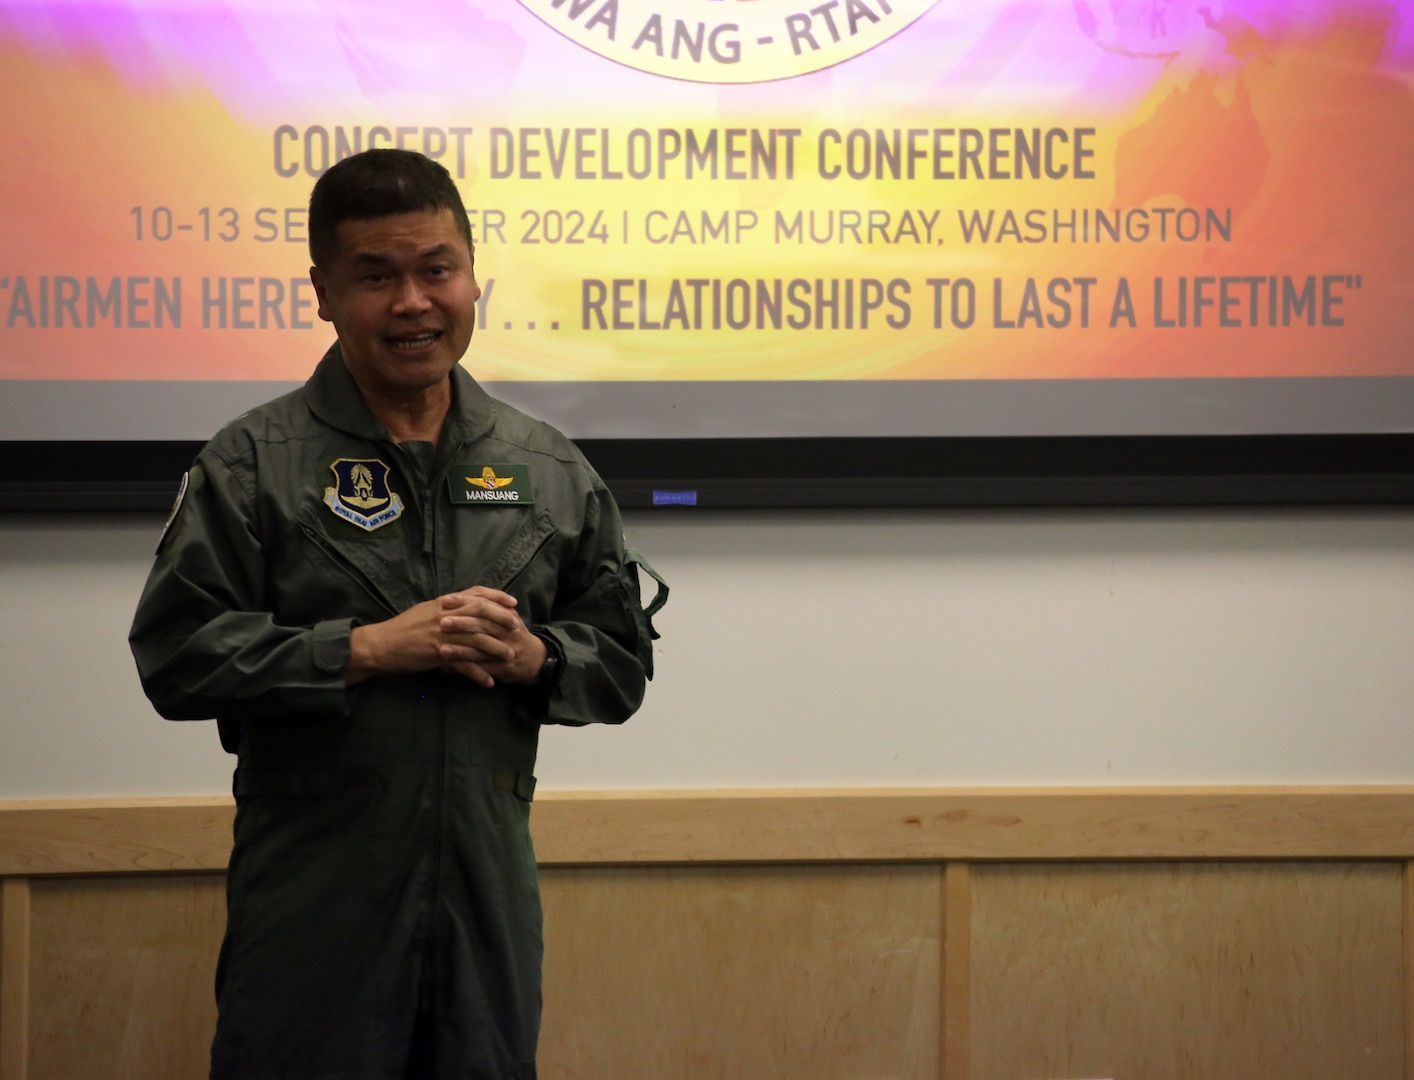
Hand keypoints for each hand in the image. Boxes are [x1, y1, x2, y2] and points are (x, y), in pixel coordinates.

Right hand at [344, 587, 520, 685]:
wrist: (380, 645)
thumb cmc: (402, 629)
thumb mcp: (425, 611)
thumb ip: (446, 607)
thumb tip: (462, 603)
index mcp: (444, 604)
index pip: (475, 594)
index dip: (496, 597)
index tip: (513, 603)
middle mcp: (445, 615)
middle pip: (482, 614)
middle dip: (503, 620)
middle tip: (518, 629)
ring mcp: (442, 635)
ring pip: (477, 640)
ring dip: (496, 649)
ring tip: (510, 657)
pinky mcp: (437, 654)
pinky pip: (463, 665)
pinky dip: (478, 674)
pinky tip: (489, 682)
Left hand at [436, 588, 547, 687]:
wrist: (535, 659)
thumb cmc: (514, 635)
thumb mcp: (508, 617)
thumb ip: (491, 604)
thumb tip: (464, 595)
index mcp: (507, 615)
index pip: (484, 604)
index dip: (464, 602)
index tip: (444, 600)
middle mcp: (509, 631)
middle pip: (483, 625)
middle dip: (461, 623)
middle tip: (441, 622)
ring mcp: (506, 650)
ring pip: (481, 648)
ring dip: (460, 649)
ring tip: (440, 649)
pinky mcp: (504, 668)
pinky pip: (482, 668)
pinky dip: (464, 668)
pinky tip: (447, 667)